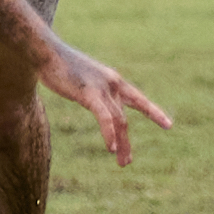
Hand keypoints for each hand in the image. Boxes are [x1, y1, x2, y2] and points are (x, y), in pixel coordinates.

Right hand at [35, 41, 172, 165]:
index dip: (154, 112)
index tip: (168, 125)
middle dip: (127, 141)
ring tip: (123, 162)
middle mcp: (113, 84)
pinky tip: (111, 147)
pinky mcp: (89, 92)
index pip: (138, 99)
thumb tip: (95, 102)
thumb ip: (93, 92)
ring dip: (121, 143)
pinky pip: (104, 116)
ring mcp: (102, 88)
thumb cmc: (60, 65)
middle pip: (125, 118)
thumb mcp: (83, 79)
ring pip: (119, 121)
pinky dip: (109, 132)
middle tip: (127, 162)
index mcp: (113, 80)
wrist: (45, 50)